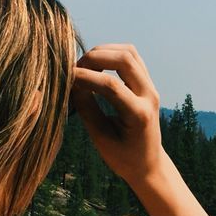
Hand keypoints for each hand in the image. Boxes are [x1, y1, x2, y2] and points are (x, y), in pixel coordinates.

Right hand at [71, 44, 165, 185]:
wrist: (148, 164)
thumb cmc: (123, 157)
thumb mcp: (101, 138)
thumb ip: (87, 109)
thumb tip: (71, 82)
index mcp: (139, 114)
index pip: (111, 85)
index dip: (85, 77)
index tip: (65, 77)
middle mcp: (149, 96)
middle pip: (124, 59)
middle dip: (95, 57)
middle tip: (75, 69)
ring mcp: (151, 87)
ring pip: (129, 52)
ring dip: (103, 51)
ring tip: (84, 65)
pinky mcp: (147, 83)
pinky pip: (131, 57)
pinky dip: (111, 54)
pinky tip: (96, 64)